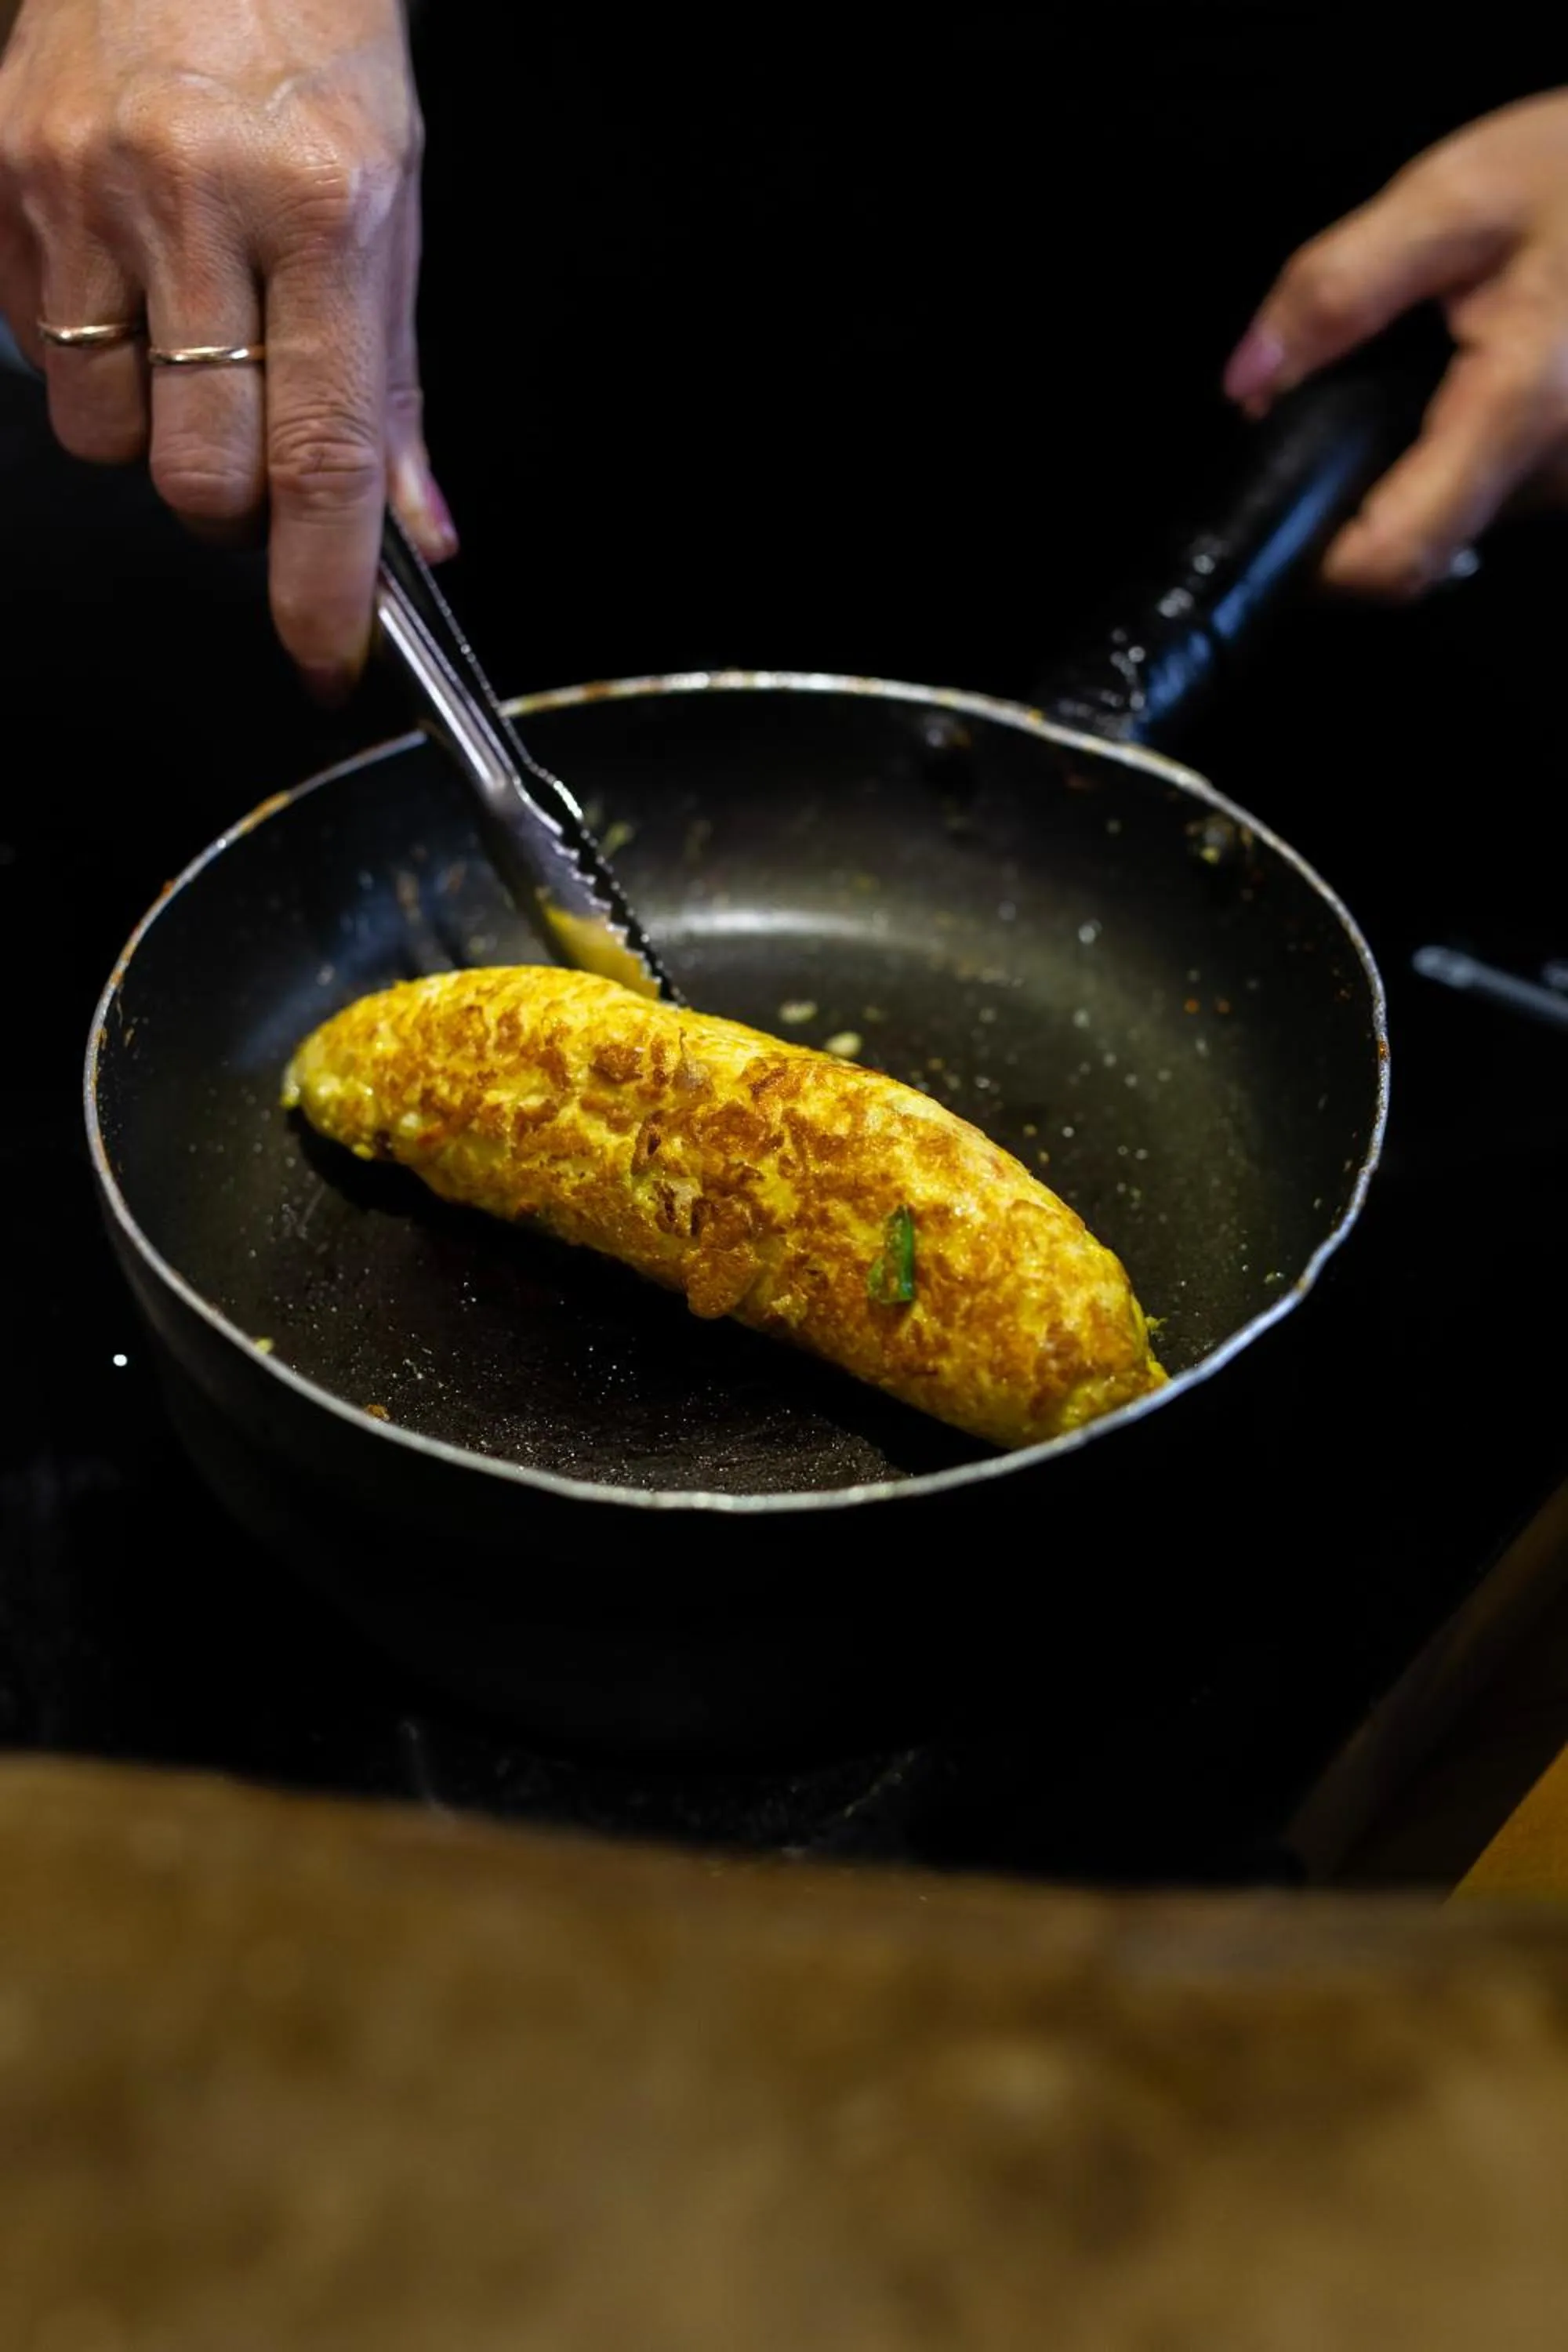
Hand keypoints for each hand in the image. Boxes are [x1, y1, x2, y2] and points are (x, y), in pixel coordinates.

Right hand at [0, 0, 454, 698]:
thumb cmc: (309, 48)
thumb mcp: (392, 205)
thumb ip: (394, 384)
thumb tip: (411, 537)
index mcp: (323, 212)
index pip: (322, 458)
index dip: (321, 587)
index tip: (325, 661)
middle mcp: (194, 204)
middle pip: (198, 476)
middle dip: (233, 510)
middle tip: (258, 452)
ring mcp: (83, 193)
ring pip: (105, 435)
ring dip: (154, 436)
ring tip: (189, 344)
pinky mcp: (5, 184)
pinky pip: (39, 354)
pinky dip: (92, 360)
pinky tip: (129, 285)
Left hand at [1223, 89, 1567, 598]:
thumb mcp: (1455, 196)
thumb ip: (1339, 287)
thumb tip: (1247, 380)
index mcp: (1519, 408)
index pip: (1392, 559)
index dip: (1318, 557)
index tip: (1280, 501)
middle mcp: (1555, 471)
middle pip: (1413, 547)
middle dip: (1355, 487)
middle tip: (1346, 396)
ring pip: (1450, 520)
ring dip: (1406, 463)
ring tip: (1421, 370)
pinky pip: (1489, 490)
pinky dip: (1452, 449)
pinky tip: (1465, 378)